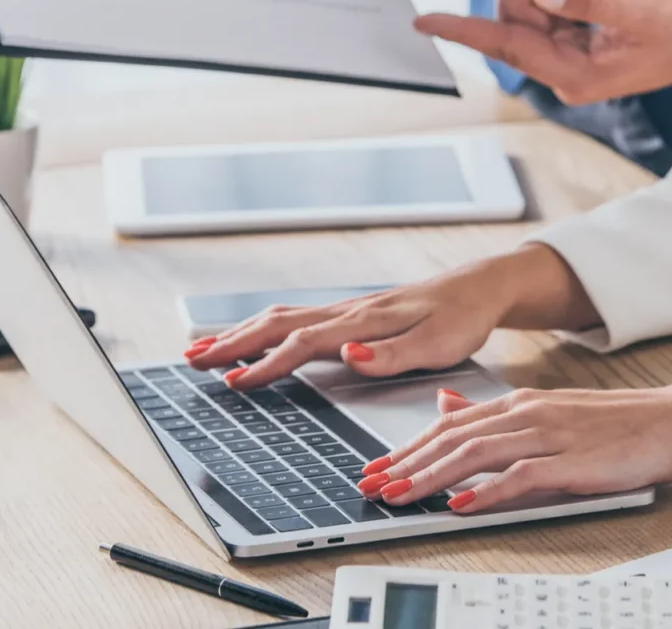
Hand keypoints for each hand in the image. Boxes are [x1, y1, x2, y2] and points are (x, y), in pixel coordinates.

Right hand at [183, 245, 598, 390]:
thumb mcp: (439, 343)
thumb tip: (349, 355)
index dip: (267, 364)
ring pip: (281, 318)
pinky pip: (295, 318)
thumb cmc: (462, 319)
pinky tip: (249, 338)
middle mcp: (348, 312)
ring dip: (239, 334)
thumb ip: (394, 353)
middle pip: (278, 324)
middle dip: (232, 343)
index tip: (235, 382)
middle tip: (192, 361)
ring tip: (203, 350)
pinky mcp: (349, 314)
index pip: (304, 342)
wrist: (479, 288)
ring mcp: (346, 310)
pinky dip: (262, 328)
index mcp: (364, 321)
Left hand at [356, 378, 671, 512]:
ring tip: (401, 496)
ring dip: (432, 477)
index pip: (448, 424)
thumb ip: (495, 414)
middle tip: (371, 485)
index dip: (406, 446)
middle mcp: (527, 413)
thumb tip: (447, 408)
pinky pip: (521, 476)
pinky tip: (462, 504)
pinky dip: (487, 491)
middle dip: (405, 463)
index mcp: (518, 403)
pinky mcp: (573, 461)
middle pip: (452, 438)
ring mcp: (550, 435)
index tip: (375, 467)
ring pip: (476, 454)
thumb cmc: (616, 424)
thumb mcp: (547, 410)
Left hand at [414, 0, 671, 104]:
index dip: (463, 30)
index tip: (422, 20)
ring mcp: (570, 55)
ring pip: (530, 7)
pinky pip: (547, 6)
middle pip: (516, 17)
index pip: (506, 47)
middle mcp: (565, 70)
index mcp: (575, 75)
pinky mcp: (577, 39)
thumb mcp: (644, 8)